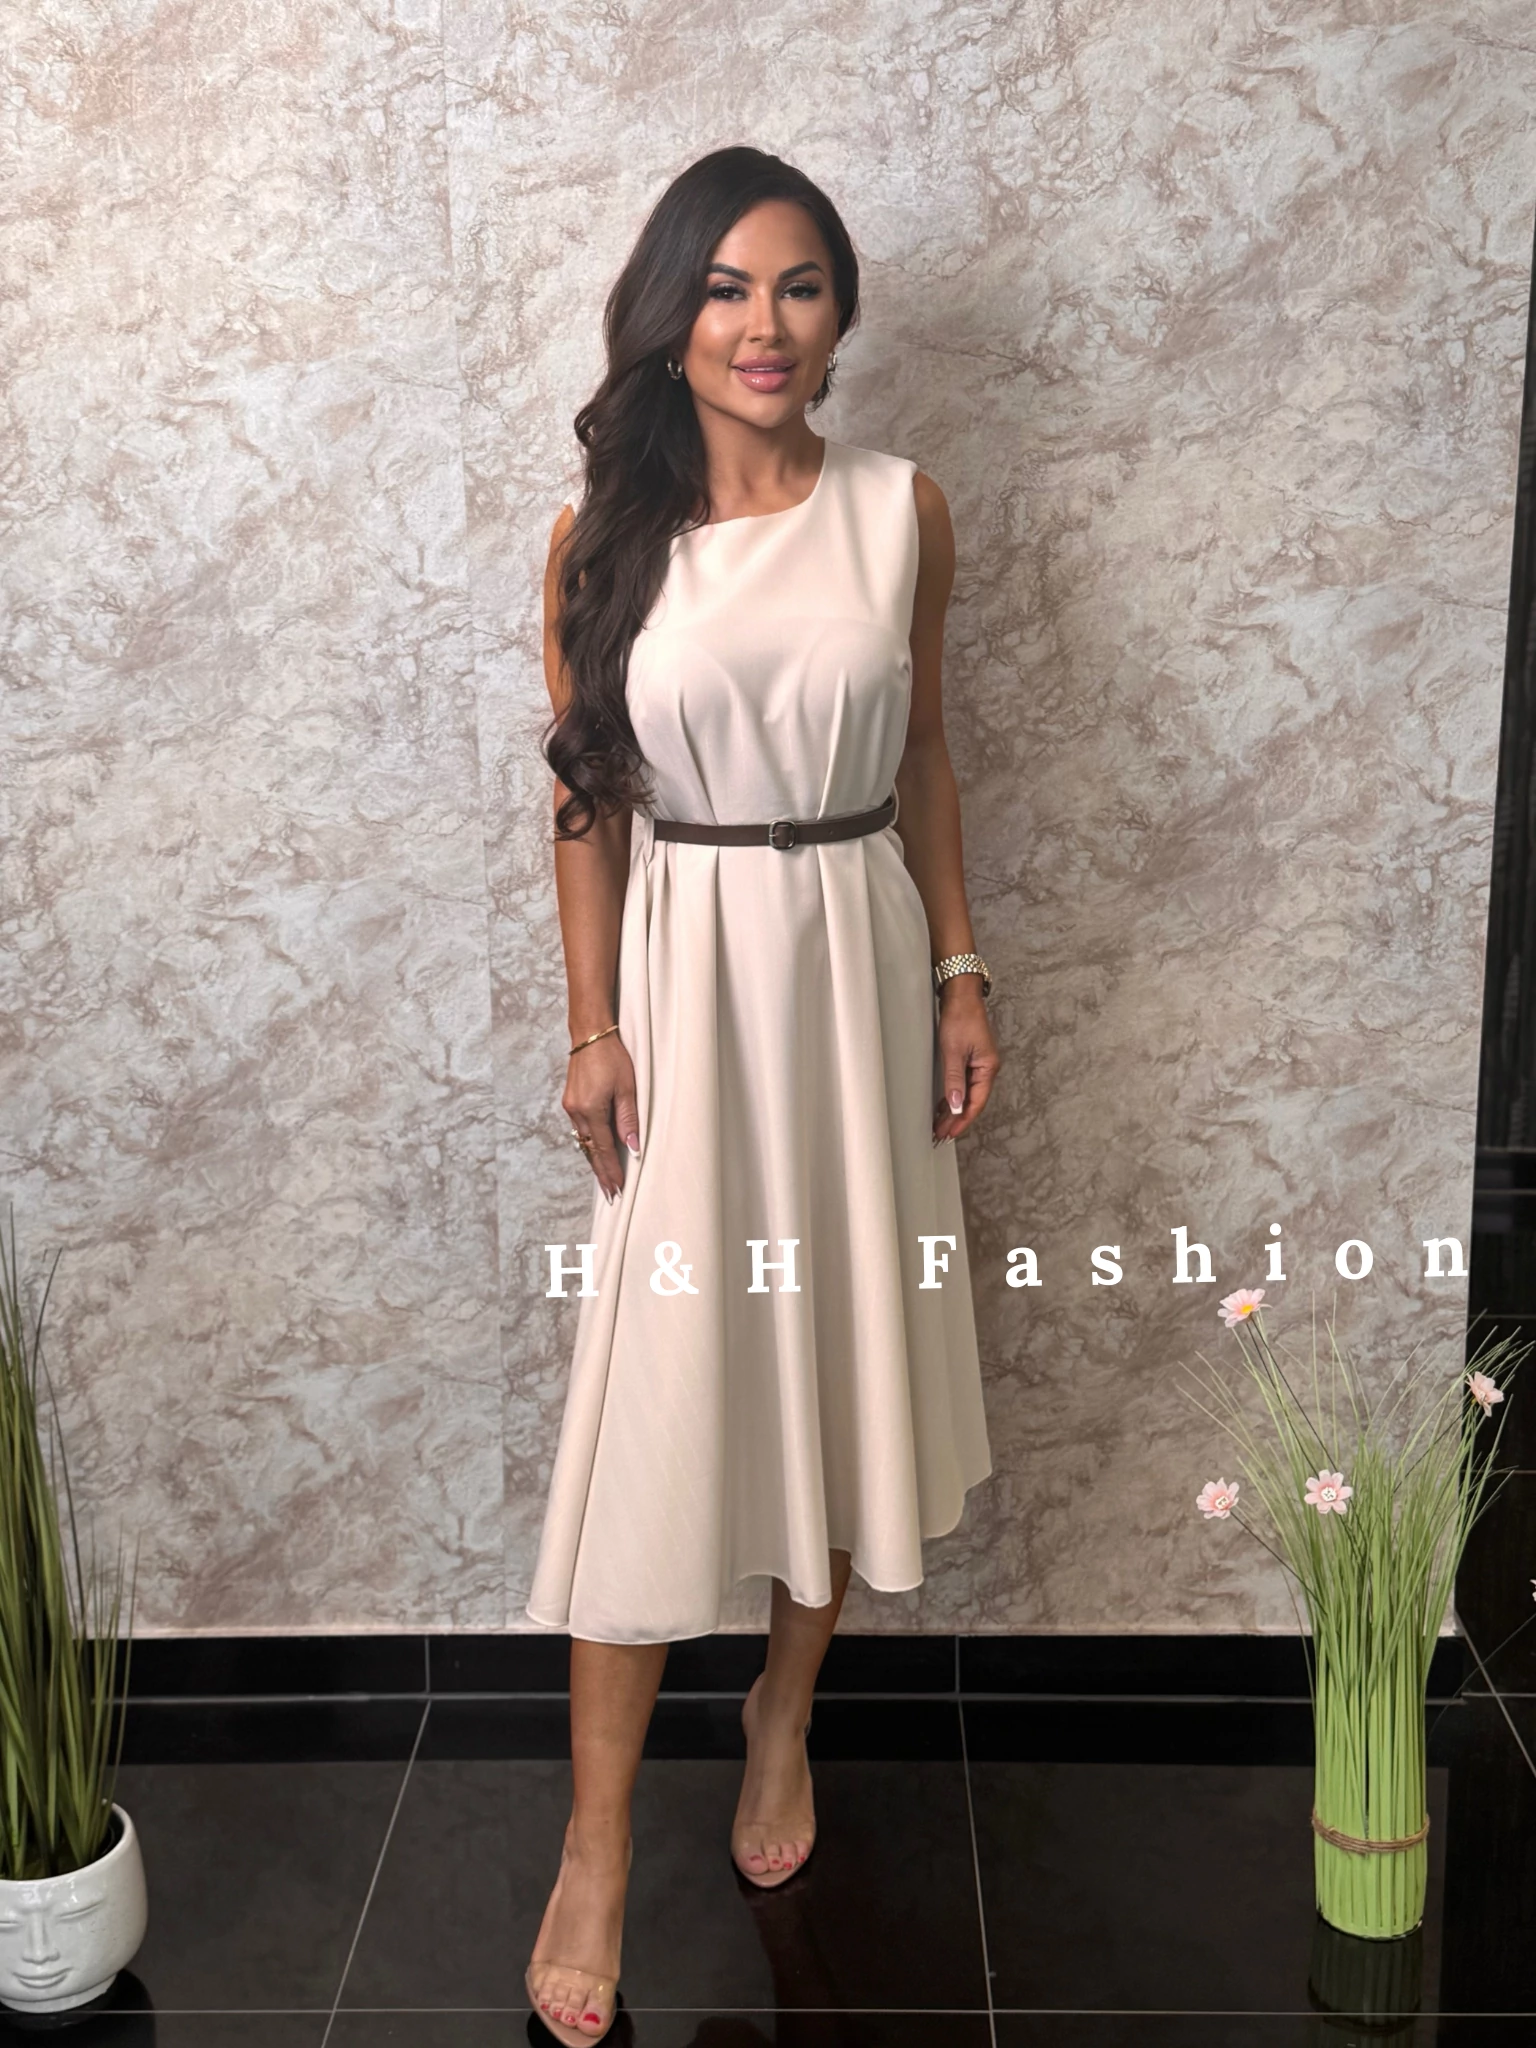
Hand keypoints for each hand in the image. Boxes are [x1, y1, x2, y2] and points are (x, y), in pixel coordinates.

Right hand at [564, 1035, 641, 1201]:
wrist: (590, 1035)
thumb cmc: (611, 1057)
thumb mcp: (627, 1088)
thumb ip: (628, 1119)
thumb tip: (633, 1146)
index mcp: (590, 1110)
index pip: (602, 1149)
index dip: (611, 1171)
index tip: (618, 1189)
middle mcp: (576, 1112)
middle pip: (590, 1150)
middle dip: (601, 1173)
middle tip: (611, 1194)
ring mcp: (570, 1107)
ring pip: (583, 1141)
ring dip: (595, 1159)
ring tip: (606, 1178)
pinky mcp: (571, 1101)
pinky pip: (581, 1129)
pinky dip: (590, 1143)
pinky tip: (596, 1151)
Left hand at [932, 980, 999, 1143]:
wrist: (961, 995)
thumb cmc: (960, 1017)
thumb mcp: (954, 1051)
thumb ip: (955, 1080)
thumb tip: (957, 1105)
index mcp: (988, 1068)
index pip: (976, 1102)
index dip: (962, 1120)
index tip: (949, 1133)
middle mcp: (987, 1068)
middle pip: (973, 1101)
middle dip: (956, 1119)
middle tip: (940, 1134)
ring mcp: (979, 1064)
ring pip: (967, 1094)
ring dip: (954, 1110)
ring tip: (940, 1125)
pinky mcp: (970, 1059)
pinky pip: (963, 1084)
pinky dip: (954, 1096)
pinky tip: (944, 1106)